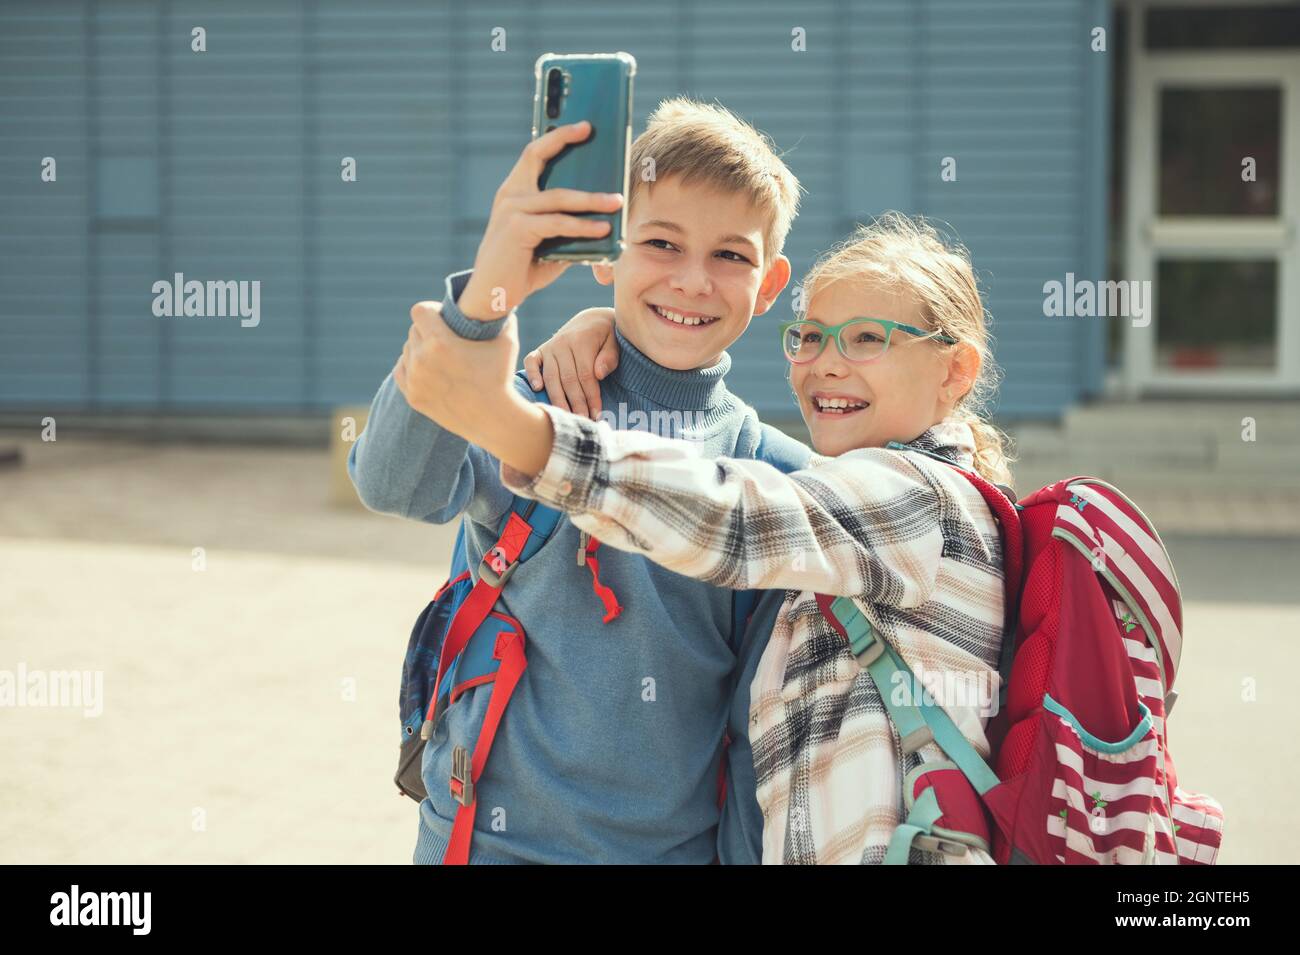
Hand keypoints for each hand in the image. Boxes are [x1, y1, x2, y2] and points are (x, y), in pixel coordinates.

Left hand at [394, 300, 519, 440]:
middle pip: (414, 331)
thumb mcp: (506, 340)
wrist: (494, 419)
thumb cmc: (501, 376)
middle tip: (445, 338)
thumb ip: (500, 314)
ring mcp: (415, 380)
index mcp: (439, 342)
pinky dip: (412, 367)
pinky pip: (401, 370)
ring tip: (440, 356)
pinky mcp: (413, 397)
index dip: (431, 311)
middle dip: (427, 331)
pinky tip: (428, 368)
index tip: (442, 317)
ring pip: (407, 351)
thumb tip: (501, 295)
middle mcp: (421, 360)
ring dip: (420, 349)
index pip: (419, 311)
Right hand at [457, 122, 623, 320]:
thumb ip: (568, 225)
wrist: (491, 295)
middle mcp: (510, 194)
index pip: (535, 153)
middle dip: (565, 139)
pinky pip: (557, 223)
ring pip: (558, 196)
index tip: (583, 125)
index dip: (557, 135)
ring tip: (617, 201)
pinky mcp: (517, 229)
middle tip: (592, 131)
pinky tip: (603, 230)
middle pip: (538, 156)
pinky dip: (582, 226)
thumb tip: (605, 218)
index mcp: (515, 192)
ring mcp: (511, 210)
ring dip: (591, 199)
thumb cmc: (522, 266)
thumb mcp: (548, 241)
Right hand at [523, 307, 618, 417]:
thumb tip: (599, 374)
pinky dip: (532, 374)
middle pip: (568, 380)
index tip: (597, 414)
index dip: (591, 396)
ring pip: (551, 377)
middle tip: (583, 421)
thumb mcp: (615, 341)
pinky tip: (538, 389)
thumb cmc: (607, 336)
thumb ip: (610, 357)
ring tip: (566, 416)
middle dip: (576, 403)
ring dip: (558, 399)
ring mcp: (550, 347)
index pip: (586, 375)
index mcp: (582, 340)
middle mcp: (562, 343)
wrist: (592, 320)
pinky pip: (531, 362)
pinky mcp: (541, 350)